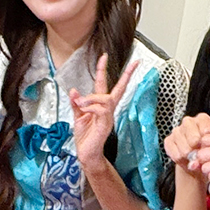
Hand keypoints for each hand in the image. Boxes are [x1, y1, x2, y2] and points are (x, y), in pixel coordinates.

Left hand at [69, 54, 138, 170]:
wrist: (86, 153)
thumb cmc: (85, 136)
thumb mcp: (78, 116)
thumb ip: (77, 103)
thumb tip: (74, 90)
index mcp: (100, 105)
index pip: (104, 84)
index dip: (103, 70)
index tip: (104, 57)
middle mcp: (107, 109)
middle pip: (120, 88)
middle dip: (127, 75)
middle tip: (135, 63)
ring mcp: (108, 116)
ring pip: (106, 98)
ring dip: (91, 98)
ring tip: (80, 104)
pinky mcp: (106, 124)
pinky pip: (101, 109)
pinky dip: (90, 107)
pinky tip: (84, 111)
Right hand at [162, 113, 209, 177]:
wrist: (196, 158)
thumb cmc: (207, 149)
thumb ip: (208, 151)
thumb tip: (195, 161)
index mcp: (202, 119)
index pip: (207, 130)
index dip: (209, 143)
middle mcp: (188, 122)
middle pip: (194, 139)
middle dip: (199, 151)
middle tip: (201, 155)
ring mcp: (177, 130)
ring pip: (185, 150)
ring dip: (190, 158)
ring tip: (193, 158)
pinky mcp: (168, 140)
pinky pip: (176, 155)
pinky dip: (182, 161)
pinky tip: (185, 159)